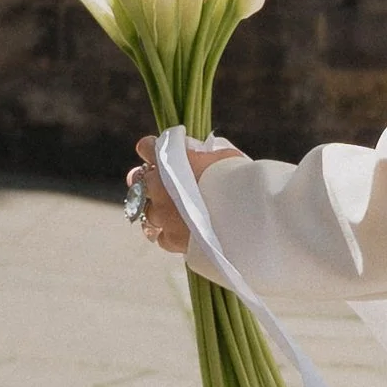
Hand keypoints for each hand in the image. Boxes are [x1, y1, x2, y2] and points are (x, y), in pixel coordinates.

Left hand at [129, 135, 249, 255]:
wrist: (248, 213)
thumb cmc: (240, 179)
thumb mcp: (224, 156)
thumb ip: (206, 155)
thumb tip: (203, 157)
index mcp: (169, 160)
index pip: (147, 147)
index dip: (152, 148)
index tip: (157, 151)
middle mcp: (157, 186)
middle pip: (139, 180)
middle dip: (148, 180)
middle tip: (160, 184)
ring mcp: (161, 214)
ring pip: (145, 210)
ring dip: (156, 208)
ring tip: (172, 212)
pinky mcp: (171, 238)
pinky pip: (159, 236)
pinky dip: (167, 232)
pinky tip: (178, 232)